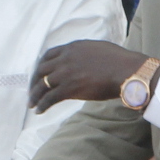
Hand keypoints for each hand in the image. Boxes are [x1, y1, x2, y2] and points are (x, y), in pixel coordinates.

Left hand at [30, 38, 151, 109]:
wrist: (127, 71)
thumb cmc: (119, 61)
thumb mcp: (97, 49)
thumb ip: (85, 54)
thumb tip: (84, 61)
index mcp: (72, 48)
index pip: (48, 55)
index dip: (41, 66)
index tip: (39, 74)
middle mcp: (65, 58)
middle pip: (41, 70)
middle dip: (34, 82)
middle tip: (32, 91)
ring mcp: (66, 73)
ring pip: (43, 85)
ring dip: (35, 96)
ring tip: (32, 104)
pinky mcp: (69, 88)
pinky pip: (50, 98)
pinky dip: (43, 105)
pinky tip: (40, 111)